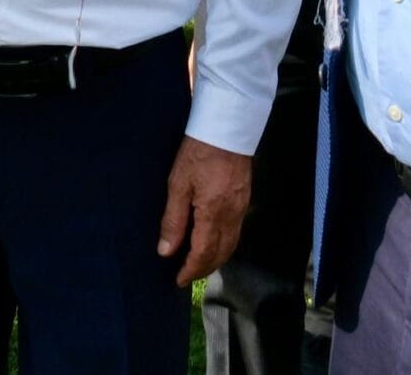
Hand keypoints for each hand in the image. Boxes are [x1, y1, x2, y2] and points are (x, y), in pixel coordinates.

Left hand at [158, 137, 252, 283]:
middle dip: (204, 270)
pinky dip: (224, 246)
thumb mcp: (177, 185)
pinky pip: (236, 233)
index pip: (203, 253)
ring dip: (215, 260)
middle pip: (220, 254)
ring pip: (231, 246)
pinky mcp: (244, 200)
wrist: (227, 129)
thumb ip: (173, 220)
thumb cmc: (197, 153)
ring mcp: (241, 209)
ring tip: (198, 265)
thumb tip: (166, 251)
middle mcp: (231, 216)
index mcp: (212, 214)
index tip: (178, 281)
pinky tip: (213, 243)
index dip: (190, 270)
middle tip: (186, 277)